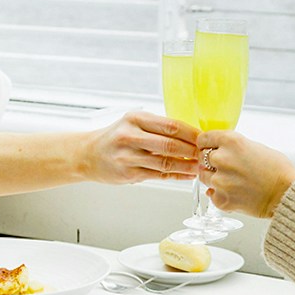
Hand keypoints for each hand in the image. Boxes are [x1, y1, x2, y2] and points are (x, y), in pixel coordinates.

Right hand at [83, 110, 199, 184]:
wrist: (88, 154)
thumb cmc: (115, 138)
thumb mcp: (133, 124)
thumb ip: (158, 128)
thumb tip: (191, 134)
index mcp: (135, 119)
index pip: (170, 125)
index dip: (191, 133)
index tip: (204, 138)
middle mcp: (130, 136)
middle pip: (170, 144)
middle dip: (192, 151)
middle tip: (206, 154)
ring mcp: (128, 156)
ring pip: (165, 162)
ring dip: (186, 166)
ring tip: (200, 167)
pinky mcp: (128, 173)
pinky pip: (158, 175)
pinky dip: (176, 175)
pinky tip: (186, 175)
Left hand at [196, 131, 294, 218]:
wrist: (287, 194)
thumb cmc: (278, 170)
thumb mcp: (255, 147)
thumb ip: (234, 147)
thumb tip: (220, 150)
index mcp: (231, 141)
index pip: (203, 139)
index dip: (206, 144)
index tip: (208, 148)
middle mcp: (222, 159)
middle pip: (202, 158)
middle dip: (211, 163)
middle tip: (227, 168)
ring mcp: (220, 181)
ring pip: (204, 177)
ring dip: (215, 179)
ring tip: (233, 182)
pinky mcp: (222, 200)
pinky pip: (212, 195)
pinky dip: (220, 195)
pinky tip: (235, 193)